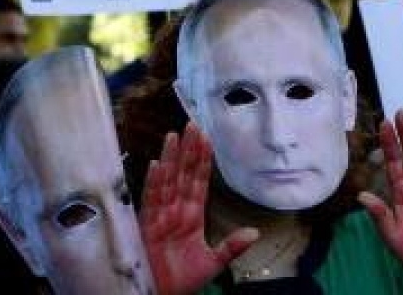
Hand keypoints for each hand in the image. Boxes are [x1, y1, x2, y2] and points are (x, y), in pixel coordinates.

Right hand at [139, 122, 259, 294]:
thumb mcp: (213, 262)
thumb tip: (255, 233)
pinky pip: (151, 201)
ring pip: (166, 181)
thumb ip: (232, 246)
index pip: (198, 181)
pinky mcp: (147, 226)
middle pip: (182, 174)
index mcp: (191, 215)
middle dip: (188, 150)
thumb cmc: (181, 281)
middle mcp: (175, 211)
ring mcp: (160, 216)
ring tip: (174, 136)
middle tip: (192, 124)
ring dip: (170, 159)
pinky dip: (154, 183)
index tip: (206, 138)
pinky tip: (157, 165)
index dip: (202, 159)